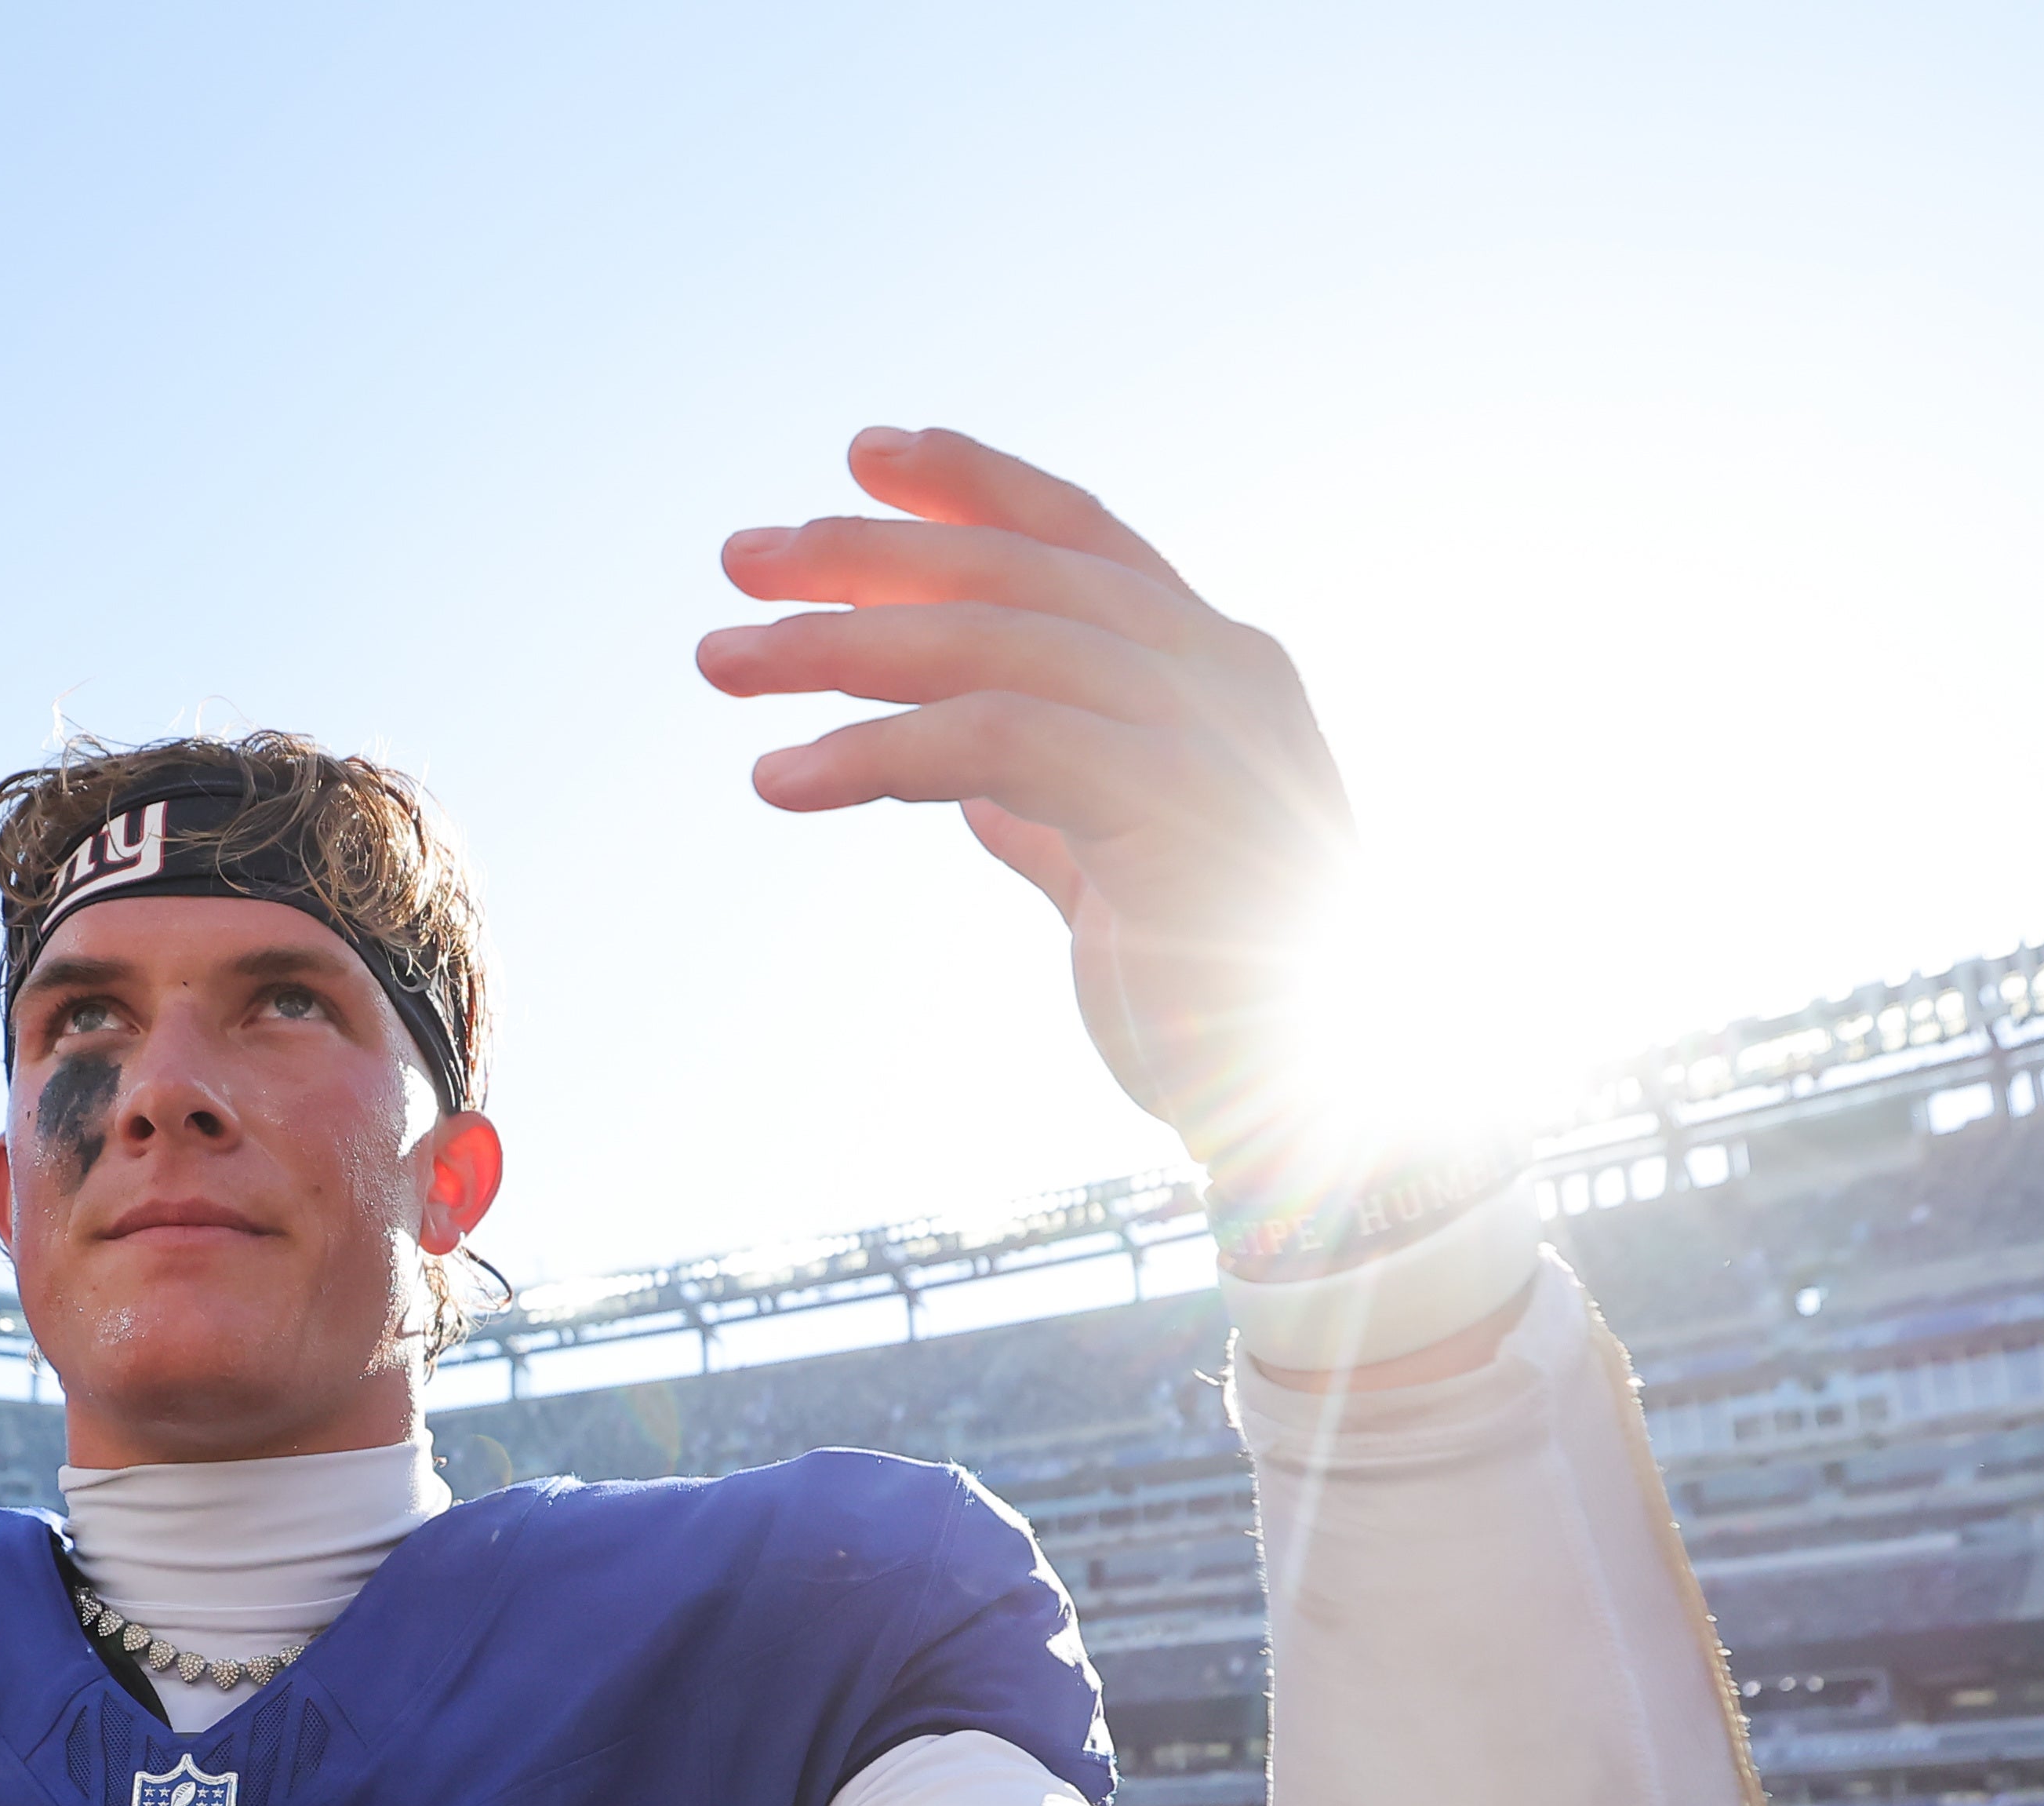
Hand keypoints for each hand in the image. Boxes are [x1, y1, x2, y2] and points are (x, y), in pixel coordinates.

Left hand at [700, 427, 1352, 1165]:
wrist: (1322, 1111)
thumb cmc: (1224, 1001)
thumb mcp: (1123, 872)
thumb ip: (1061, 810)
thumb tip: (982, 792)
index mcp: (1215, 669)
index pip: (1081, 538)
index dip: (974, 484)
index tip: (862, 456)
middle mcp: (1220, 671)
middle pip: (1016, 568)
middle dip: (865, 552)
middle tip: (739, 558)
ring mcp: (1204, 729)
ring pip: (991, 640)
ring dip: (838, 646)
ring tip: (721, 661)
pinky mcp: (1167, 804)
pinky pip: (993, 743)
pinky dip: (874, 752)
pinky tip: (781, 778)